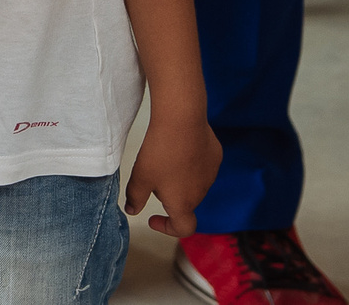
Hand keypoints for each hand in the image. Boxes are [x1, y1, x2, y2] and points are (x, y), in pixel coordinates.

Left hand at [123, 112, 220, 237]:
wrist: (181, 120)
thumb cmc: (160, 151)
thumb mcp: (140, 177)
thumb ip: (135, 197)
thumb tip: (132, 210)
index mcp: (183, 204)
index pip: (183, 228)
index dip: (168, 228)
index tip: (154, 218)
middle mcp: (201, 193)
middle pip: (185, 202)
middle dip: (169, 194)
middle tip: (152, 173)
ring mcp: (211, 174)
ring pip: (194, 183)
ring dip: (181, 177)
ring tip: (166, 156)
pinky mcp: (216, 156)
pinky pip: (201, 165)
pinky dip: (190, 161)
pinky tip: (180, 145)